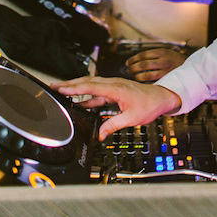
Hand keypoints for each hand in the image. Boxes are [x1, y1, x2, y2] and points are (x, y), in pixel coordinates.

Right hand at [51, 75, 179, 139]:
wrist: (162, 97)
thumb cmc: (150, 105)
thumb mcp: (132, 118)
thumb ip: (114, 125)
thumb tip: (100, 135)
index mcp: (116, 89)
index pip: (91, 87)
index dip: (74, 88)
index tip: (61, 89)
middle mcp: (113, 84)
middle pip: (87, 82)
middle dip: (70, 84)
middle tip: (54, 87)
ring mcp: (114, 86)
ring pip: (91, 85)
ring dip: (77, 89)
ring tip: (62, 92)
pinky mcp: (115, 90)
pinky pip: (98, 92)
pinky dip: (87, 96)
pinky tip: (80, 102)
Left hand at [126, 48, 189, 81]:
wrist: (191, 68)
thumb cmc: (175, 60)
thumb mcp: (166, 52)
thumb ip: (153, 54)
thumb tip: (136, 59)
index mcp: (162, 53)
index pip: (142, 55)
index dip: (133, 59)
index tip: (127, 62)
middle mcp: (163, 62)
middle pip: (142, 65)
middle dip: (133, 68)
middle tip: (128, 70)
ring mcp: (164, 72)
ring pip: (146, 75)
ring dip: (137, 76)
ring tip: (134, 76)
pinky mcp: (166, 81)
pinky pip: (151, 83)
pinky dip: (144, 83)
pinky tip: (141, 82)